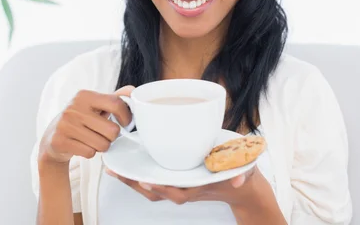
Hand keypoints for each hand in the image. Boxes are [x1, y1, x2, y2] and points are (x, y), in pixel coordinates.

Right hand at [38, 85, 134, 166]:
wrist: (52, 138)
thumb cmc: (80, 120)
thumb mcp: (95, 105)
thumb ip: (115, 98)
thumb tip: (132, 91)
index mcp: (85, 95)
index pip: (116, 103)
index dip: (126, 116)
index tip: (126, 123)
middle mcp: (74, 108)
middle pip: (113, 130)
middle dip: (112, 137)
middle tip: (104, 134)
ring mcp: (65, 124)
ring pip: (102, 144)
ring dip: (102, 146)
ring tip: (92, 140)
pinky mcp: (60, 141)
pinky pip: (89, 153)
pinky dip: (90, 153)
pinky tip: (82, 146)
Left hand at [104, 165, 259, 206]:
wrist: (242, 188)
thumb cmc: (241, 175)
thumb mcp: (246, 171)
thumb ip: (244, 173)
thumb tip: (239, 179)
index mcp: (200, 187)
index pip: (179, 193)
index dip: (163, 190)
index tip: (148, 183)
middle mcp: (187, 188)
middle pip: (157, 193)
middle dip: (137, 184)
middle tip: (117, 172)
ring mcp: (180, 186)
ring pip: (152, 188)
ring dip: (133, 181)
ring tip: (114, 169)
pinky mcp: (177, 180)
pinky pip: (155, 181)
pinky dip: (140, 175)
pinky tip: (126, 166)